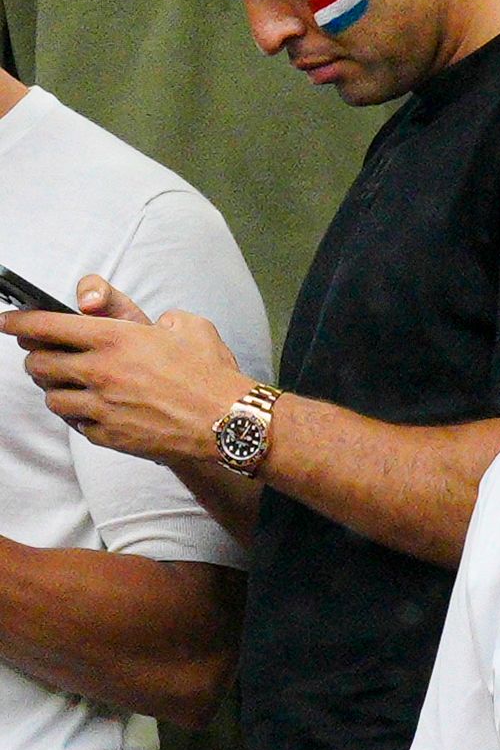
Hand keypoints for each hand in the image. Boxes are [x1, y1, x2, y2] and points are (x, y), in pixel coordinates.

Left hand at [5, 279, 248, 463]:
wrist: (229, 421)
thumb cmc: (211, 372)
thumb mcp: (185, 324)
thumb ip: (144, 314)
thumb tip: (121, 315)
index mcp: (115, 338)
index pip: (47, 326)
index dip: (19, 322)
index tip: (8, 322)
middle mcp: (101, 372)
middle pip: (38, 364)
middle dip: (36, 357)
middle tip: (44, 356)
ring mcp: (102, 407)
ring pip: (52, 398)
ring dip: (56, 390)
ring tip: (71, 386)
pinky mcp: (109, 435)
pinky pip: (76, 424)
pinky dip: (79, 416)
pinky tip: (94, 410)